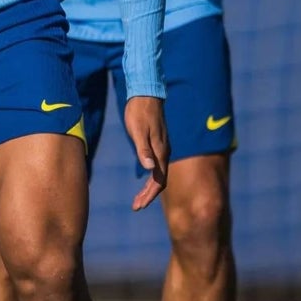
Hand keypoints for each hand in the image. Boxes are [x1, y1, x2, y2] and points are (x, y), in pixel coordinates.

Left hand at [123, 95, 168, 210]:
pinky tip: (144, 180)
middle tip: (136, 206)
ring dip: (149, 189)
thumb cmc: (139, 112)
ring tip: (138, 199)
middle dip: (148, 196)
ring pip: (159, 174)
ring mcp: (162, 148)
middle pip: (160, 181)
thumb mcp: (137, 131)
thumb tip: (149, 169)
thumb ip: (144, 150)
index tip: (138, 206)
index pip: (158, 181)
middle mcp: (164, 153)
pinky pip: (157, 166)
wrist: (146, 94)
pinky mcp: (158, 144)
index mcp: (160, 152)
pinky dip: (151, 177)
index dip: (149, 196)